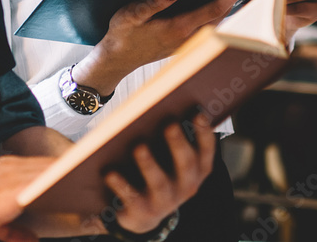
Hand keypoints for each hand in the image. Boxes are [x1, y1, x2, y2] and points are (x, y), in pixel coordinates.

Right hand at [73, 0, 256, 94]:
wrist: (116, 61)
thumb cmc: (122, 35)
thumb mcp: (130, 14)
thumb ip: (155, 2)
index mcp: (178, 28)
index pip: (215, 9)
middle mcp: (187, 38)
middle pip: (223, 17)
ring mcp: (186, 44)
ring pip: (218, 24)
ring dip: (230, 6)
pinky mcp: (182, 45)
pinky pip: (208, 28)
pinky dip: (218, 14)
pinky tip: (217, 4)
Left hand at [105, 114, 215, 233]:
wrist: (141, 214)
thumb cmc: (158, 172)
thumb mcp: (170, 157)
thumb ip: (173, 136)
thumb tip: (164, 103)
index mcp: (197, 169)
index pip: (206, 149)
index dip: (204, 132)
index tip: (197, 114)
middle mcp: (187, 186)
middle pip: (186, 163)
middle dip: (178, 143)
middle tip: (170, 124)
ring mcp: (166, 201)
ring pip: (159, 183)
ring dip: (149, 164)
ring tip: (139, 147)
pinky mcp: (143, 211)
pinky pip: (131, 197)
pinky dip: (121, 185)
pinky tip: (110, 172)